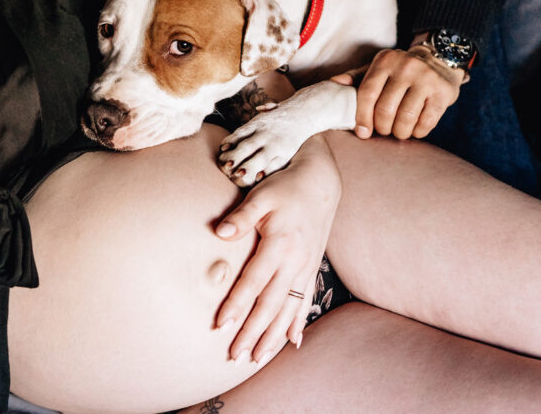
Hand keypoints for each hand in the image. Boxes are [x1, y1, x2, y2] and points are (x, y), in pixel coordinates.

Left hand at [213, 135, 340, 362]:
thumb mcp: (261, 196)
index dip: (237, 305)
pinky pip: (304, 302)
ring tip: (258, 358)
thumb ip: (241, 217)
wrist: (320, 182)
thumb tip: (220, 232)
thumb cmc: (285, 187)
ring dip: (273, 336)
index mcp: (280, 244)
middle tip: (236, 355)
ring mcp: (306, 268)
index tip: (221, 325)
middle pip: (271, 304)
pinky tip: (291, 342)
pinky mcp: (312, 269)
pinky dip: (297, 323)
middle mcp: (296, 262)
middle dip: (253, 332)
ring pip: (288, 309)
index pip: (254, 282)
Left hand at [331, 43, 464, 139]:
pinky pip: (426, 122)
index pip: (367, 93)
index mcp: (385, 61)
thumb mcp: (378, 68)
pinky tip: (414, 129)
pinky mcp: (443, 93)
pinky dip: (417, 132)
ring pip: (406, 118)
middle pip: (385, 109)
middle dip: (381, 127)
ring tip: (398, 131)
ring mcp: (427, 79)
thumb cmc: (400, 71)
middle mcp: (406, 67)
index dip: (362, 117)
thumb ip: (355, 77)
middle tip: (383, 130)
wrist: (440, 60)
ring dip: (399, 132)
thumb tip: (332, 84)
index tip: (362, 132)